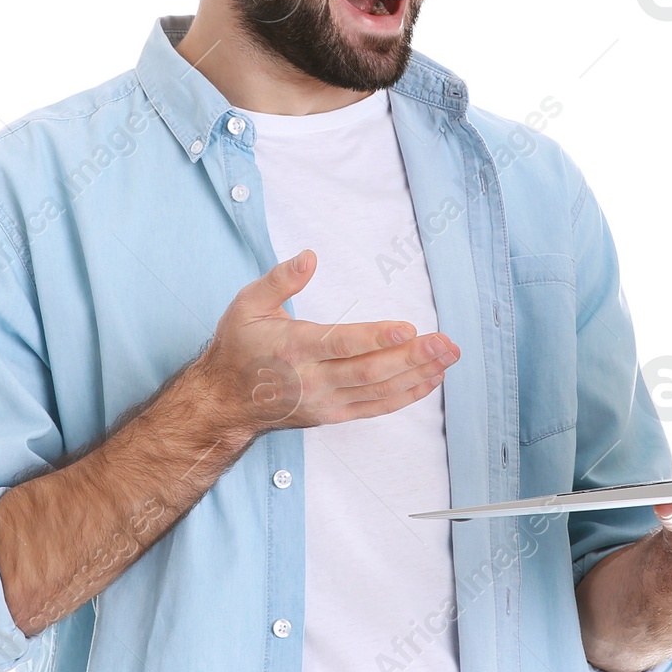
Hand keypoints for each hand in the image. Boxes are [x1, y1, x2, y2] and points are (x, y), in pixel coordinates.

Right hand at [186, 249, 459, 440]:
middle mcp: (313, 380)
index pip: (342, 344)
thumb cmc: (239, 348)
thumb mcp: (247, 304)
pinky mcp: (333, 414)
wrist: (223, 403)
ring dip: (418, 375)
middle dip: (413, 357)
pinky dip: (406, 395)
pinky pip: (375, 407)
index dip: (377, 338)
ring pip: (379, 391)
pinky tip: (430, 381)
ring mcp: (325, 401)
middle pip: (370, 370)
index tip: (408, 330)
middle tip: (447, 343)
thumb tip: (310, 257)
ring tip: (448, 358)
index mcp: (294, 348)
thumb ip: (280, 280)